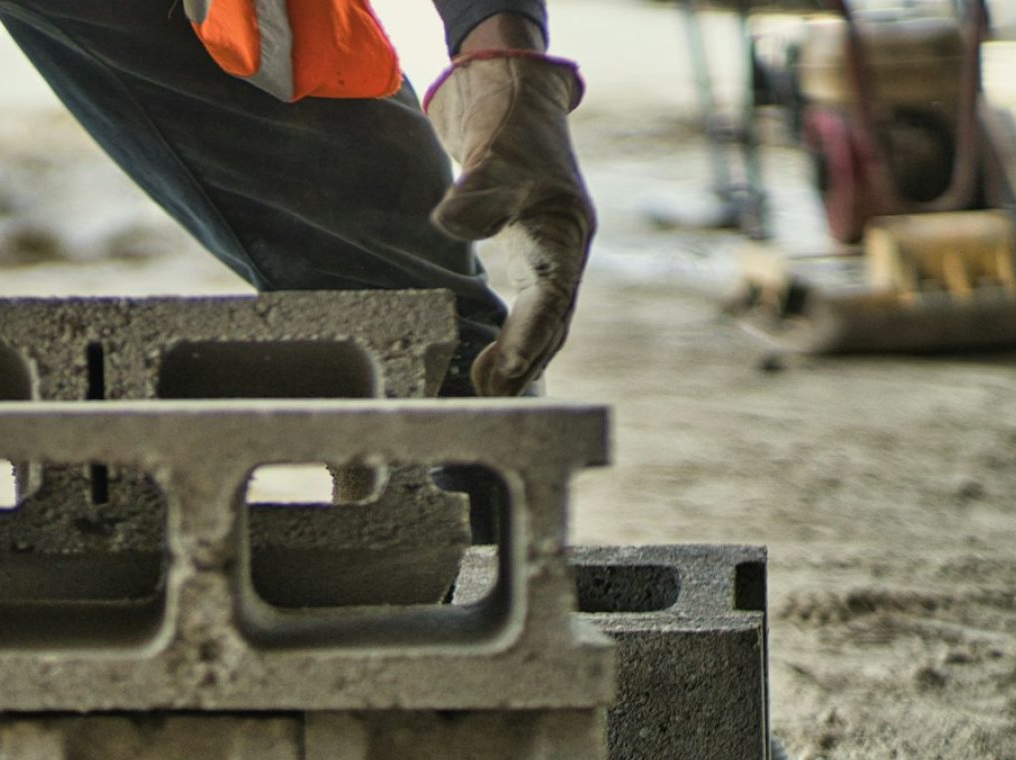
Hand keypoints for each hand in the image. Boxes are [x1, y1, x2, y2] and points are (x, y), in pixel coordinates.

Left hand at [424, 51, 593, 396]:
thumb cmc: (511, 130)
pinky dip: (514, 339)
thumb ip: (476, 192)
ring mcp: (550, 256)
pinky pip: (528, 310)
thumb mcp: (495, 156)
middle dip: (526, 361)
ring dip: (521, 358)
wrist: (515, 103)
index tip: (510, 367)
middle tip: (492, 399)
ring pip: (543, 320)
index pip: (552, 295)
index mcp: (566, 231)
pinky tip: (491, 364)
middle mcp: (565, 250)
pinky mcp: (529, 257)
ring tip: (488, 392)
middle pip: (552, 319)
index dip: (533, 334)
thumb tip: (449, 223)